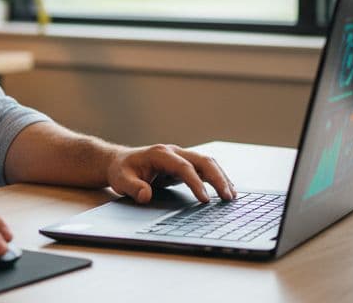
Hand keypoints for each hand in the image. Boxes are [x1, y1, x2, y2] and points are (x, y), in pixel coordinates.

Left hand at [107, 144, 236, 203]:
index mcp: (161, 154)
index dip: (196, 183)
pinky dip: (217, 178)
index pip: (184, 167)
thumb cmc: (122, 171)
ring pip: (207, 163)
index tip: (205, 200)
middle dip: (217, 178)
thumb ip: (132, 187)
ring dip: (221, 178)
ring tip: (232, 196)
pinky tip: (226, 190)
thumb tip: (145, 195)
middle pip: (202, 161)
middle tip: (227, 197)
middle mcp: (174, 152)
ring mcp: (181, 156)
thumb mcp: (121, 180)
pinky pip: (205, 169)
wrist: (121, 161)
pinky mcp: (185, 164)